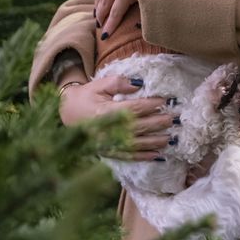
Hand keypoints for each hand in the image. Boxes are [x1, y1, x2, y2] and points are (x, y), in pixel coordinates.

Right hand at [59, 72, 175, 160]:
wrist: (64, 116)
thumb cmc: (85, 97)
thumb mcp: (99, 85)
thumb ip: (119, 82)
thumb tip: (139, 83)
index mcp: (106, 111)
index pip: (134, 108)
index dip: (151, 105)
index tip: (165, 100)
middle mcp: (108, 130)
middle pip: (139, 127)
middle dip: (159, 123)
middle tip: (175, 119)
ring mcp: (109, 144)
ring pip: (137, 144)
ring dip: (156, 142)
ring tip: (172, 138)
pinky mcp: (108, 152)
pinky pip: (129, 157)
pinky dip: (145, 157)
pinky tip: (158, 156)